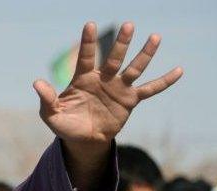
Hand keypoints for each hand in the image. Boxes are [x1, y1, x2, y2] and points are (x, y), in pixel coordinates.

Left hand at [35, 22, 182, 148]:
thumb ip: (46, 99)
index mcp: (83, 79)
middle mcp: (103, 78)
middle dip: (121, 43)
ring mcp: (118, 88)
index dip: (87, 42)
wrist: (83, 139)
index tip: (89, 24)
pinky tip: (179, 70)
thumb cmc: (66, 124)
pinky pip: (150, 89)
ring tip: (155, 37)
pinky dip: (164, 81)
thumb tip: (37, 83)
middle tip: (128, 26)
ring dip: (144, 54)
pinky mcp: (130, 100)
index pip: (86, 57)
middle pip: (114, 58)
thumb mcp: (52, 115)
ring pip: (134, 68)